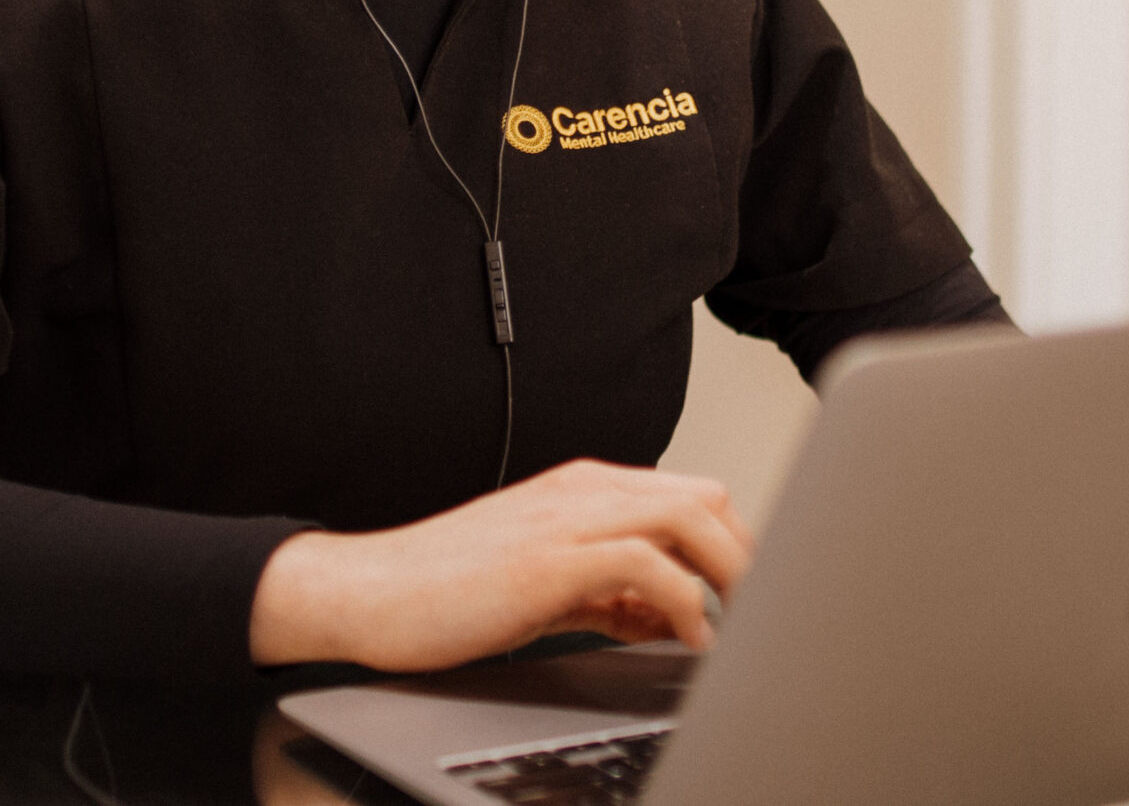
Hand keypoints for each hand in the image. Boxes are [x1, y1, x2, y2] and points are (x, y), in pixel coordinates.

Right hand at [248, 459, 753, 671]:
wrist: (370, 593)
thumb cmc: (447, 591)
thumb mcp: (545, 585)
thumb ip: (611, 592)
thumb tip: (672, 617)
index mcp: (583, 489)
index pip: (693, 495)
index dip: (735, 546)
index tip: (751, 598)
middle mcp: (582, 491)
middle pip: (706, 498)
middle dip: (746, 557)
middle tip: (758, 615)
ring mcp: (566, 518)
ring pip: (688, 517)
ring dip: (730, 574)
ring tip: (739, 625)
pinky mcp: (548, 558)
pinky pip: (646, 564)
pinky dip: (684, 601)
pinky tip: (685, 639)